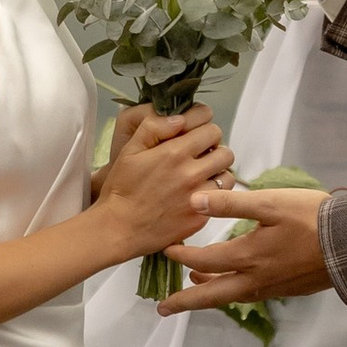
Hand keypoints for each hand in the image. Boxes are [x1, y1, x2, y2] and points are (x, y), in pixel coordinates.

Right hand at [97, 107, 233, 261]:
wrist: (119, 228)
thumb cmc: (122, 188)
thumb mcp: (129, 150)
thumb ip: (153, 127)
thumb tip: (179, 118)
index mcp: (174, 152)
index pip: (211, 129)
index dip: (204, 129)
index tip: (197, 134)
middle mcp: (191, 173)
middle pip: (225, 152)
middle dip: (214, 150)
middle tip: (200, 155)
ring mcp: (199, 197)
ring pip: (227, 176)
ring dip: (217, 173)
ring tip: (201, 175)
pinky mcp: (201, 217)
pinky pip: (220, 200)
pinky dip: (213, 195)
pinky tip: (196, 195)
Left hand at [159, 177, 333, 316]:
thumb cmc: (312, 218)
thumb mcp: (270, 203)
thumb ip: (231, 204)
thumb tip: (194, 202)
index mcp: (247, 257)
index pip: (204, 261)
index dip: (182, 256)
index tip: (166, 250)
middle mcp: (255, 280)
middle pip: (212, 296)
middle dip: (185, 302)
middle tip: (163, 309)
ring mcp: (272, 287)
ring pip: (232, 296)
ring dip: (209, 294)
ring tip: (194, 289)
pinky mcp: (288, 288)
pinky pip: (251, 294)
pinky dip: (233, 291)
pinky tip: (235, 283)